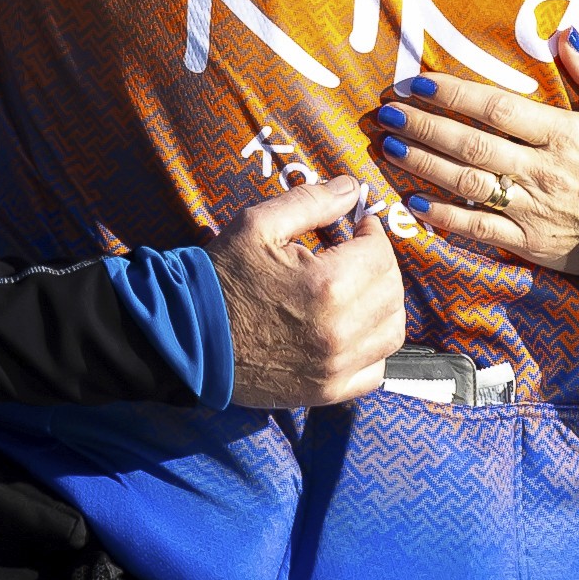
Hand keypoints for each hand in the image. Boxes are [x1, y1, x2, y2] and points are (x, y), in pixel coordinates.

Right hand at [214, 171, 406, 409]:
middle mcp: (340, 331)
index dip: (372, 233)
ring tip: (361, 289)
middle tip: (358, 254)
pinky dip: (375, 348)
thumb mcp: (257, 225)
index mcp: (326, 285)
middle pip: (391, 291)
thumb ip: (310, 202)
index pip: (380, 253)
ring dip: (385, 304)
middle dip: (380, 265)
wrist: (186, 337)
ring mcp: (336, 367)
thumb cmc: (220, 279)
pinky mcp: (327, 392)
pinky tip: (355, 329)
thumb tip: (351, 187)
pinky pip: (377, 371)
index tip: (358, 227)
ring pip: (392, 332)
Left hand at [371, 29, 578, 279]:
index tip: (415, 83)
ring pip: (466, 185)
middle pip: (469, 144)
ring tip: (388, 147)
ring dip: (422, 164)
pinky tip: (415, 202)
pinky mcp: (533, 244)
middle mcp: (542, 170)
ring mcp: (534, 209)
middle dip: (422, 125)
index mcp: (563, 133)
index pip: (495, 108)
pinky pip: (481, 229)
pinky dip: (445, 217)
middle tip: (384, 113)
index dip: (451, 94)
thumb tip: (563, 32)